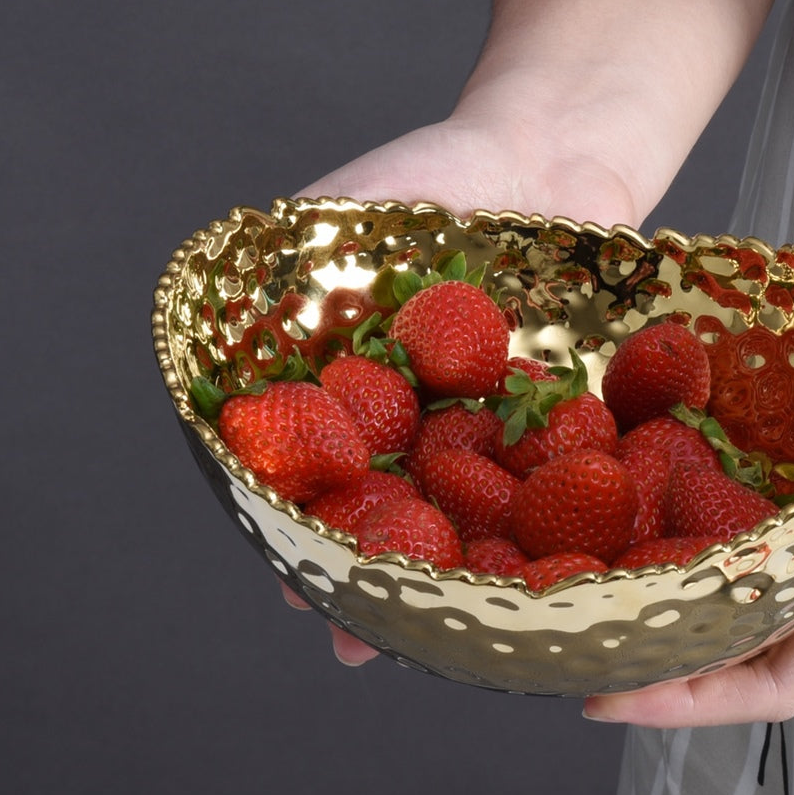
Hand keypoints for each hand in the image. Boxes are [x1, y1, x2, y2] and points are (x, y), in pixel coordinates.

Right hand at [285, 110, 652, 666]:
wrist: (552, 156)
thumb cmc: (439, 177)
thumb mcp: (344, 210)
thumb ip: (288, 270)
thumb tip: (226, 327)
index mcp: (358, 388)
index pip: (318, 473)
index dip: (303, 526)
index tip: (288, 576)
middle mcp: (422, 422)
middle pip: (393, 514)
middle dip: (377, 578)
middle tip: (356, 638)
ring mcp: (495, 426)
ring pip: (476, 513)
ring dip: (461, 574)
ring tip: (442, 635)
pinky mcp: (567, 419)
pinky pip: (562, 478)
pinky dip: (561, 522)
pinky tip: (555, 565)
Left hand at [582, 282, 793, 725]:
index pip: (775, 680)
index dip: (689, 701)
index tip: (604, 698)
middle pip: (742, 648)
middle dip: (660, 664)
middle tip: (571, 650)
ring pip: (741, 593)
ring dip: (673, 605)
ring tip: (593, 596)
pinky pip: (756, 526)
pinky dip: (701, 533)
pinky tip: (648, 510)